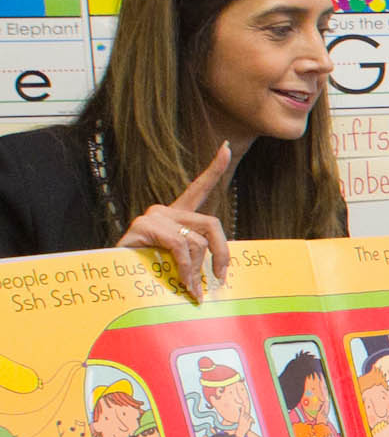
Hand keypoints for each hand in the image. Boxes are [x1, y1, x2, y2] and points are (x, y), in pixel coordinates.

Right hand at [116, 143, 231, 301]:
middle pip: (211, 223)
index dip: (213, 169)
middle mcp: (165, 211)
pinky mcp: (143, 226)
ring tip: (192, 288)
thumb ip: (197, 258)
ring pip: (196, 240)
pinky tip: (184, 283)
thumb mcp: (179, 262)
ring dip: (198, 269)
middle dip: (221, 253)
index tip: (225, 148)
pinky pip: (179, 247)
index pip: (198, 189)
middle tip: (219, 277)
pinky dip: (187, 269)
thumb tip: (220, 274)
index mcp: (176, 216)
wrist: (115, 276)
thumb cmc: (149, 270)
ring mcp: (153, 217)